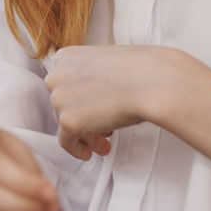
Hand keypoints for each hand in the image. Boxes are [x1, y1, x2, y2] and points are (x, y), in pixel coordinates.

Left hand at [44, 45, 199, 159]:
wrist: (153, 82)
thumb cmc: (141, 70)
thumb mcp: (109, 63)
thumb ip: (92, 75)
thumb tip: (93, 95)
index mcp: (66, 57)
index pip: (65, 83)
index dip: (80, 98)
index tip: (93, 107)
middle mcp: (57, 76)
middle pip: (64, 103)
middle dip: (83, 116)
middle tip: (101, 129)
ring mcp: (60, 99)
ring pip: (66, 122)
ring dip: (85, 134)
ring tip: (103, 143)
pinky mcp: (68, 121)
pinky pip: (67, 142)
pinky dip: (77, 149)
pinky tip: (89, 153)